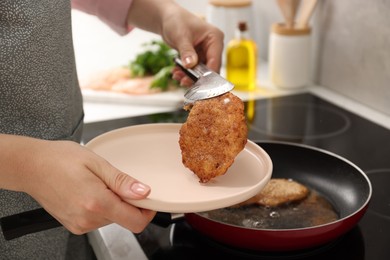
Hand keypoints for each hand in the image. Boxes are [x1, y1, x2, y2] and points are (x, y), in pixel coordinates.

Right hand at [1, 135, 155, 233]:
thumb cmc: (60, 159)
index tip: (147, 198)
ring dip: (113, 203)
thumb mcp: (97, 163)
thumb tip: (144, 192)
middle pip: (124, 218)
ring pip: (112, 218)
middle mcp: (88, 219)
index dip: (147, 210)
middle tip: (113, 181)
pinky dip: (101, 207)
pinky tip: (89, 191)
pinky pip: (98, 219)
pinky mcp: (74, 225)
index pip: (136, 221)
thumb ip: (122, 181)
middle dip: (127, 201)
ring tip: (96, 183)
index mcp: (97, 203)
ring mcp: (80, 224)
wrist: (31, 166)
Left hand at [127, 0, 223, 86]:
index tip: (199, 84)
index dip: (208, 74)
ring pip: (200, 72)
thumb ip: (186, 51)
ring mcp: (205, 52)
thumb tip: (190, 65)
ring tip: (177, 76)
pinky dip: (185, 73)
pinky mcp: (197, 57)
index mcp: (215, 38)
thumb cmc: (177, 20)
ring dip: (188, 76)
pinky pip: (193, 70)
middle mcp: (212, 47)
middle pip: (209, 69)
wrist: (167, 19)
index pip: (215, 61)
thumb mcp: (181, 36)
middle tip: (183, 81)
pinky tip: (176, 73)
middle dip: (196, 77)